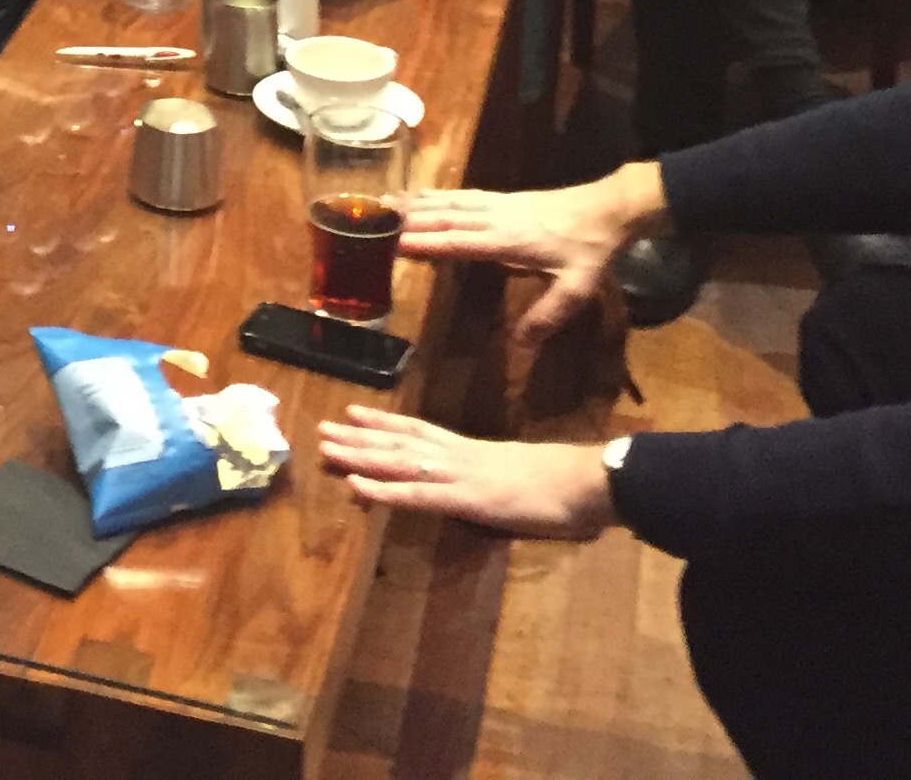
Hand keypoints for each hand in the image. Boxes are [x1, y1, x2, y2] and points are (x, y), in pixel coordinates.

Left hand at [318, 407, 615, 537]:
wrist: (589, 480)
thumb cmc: (567, 482)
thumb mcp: (523, 476)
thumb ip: (499, 477)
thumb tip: (491, 484)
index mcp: (473, 451)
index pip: (420, 430)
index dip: (385, 421)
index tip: (354, 411)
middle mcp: (458, 456)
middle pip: (399, 441)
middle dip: (359, 436)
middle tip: (321, 427)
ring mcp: (459, 475)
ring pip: (398, 462)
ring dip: (359, 456)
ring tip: (325, 447)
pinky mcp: (466, 499)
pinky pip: (417, 495)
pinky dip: (383, 492)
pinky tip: (356, 488)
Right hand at [401, 168, 657, 343]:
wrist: (608, 209)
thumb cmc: (590, 250)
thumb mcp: (577, 288)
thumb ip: (548, 315)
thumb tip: (521, 344)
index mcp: (508, 241)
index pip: (458, 241)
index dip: (425, 242)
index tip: (392, 243)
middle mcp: (496, 219)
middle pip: (445, 217)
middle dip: (408, 219)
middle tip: (373, 220)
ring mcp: (498, 205)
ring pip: (450, 203)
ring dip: (416, 203)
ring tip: (384, 202)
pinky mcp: (503, 199)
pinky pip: (462, 196)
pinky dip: (437, 195)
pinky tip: (423, 196)